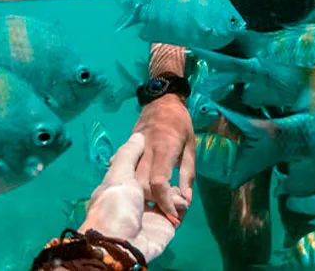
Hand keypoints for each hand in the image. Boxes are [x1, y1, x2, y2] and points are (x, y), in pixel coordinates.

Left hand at [78, 133, 188, 261]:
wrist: (121, 243)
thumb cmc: (115, 204)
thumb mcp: (119, 173)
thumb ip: (129, 155)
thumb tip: (137, 137)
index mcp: (125, 184)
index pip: (143, 167)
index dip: (151, 160)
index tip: (157, 148)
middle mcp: (139, 197)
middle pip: (159, 180)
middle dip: (166, 177)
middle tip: (170, 169)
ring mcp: (153, 212)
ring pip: (171, 194)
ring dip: (176, 191)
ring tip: (175, 191)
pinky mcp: (166, 225)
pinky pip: (179, 210)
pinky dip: (181, 205)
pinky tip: (180, 203)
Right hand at [131, 94, 195, 225]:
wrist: (162, 99)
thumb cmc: (181, 123)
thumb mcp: (191, 146)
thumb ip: (188, 174)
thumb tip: (186, 199)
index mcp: (164, 149)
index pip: (158, 181)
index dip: (164, 201)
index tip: (171, 215)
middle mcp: (146, 150)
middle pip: (140, 184)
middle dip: (150, 201)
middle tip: (162, 208)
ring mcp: (133, 148)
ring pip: (129, 178)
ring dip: (138, 193)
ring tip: (151, 200)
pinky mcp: (126, 147)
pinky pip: (122, 167)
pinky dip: (126, 180)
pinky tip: (131, 187)